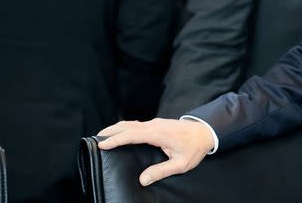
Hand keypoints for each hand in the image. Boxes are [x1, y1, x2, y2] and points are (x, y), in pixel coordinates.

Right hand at [97, 118, 214, 185]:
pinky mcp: (157, 124)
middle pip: (128, 126)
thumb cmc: (194, 148)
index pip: (132, 134)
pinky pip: (137, 124)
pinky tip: (121, 133)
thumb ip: (161, 171)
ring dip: (117, 128)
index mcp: (158, 134)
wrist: (206, 132)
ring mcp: (156, 123)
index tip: (102, 143)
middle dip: (111, 131)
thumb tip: (142, 180)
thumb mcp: (181, 164)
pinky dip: (125, 128)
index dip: (116, 139)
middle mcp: (155, 125)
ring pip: (132, 123)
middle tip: (95, 139)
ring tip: (103, 135)